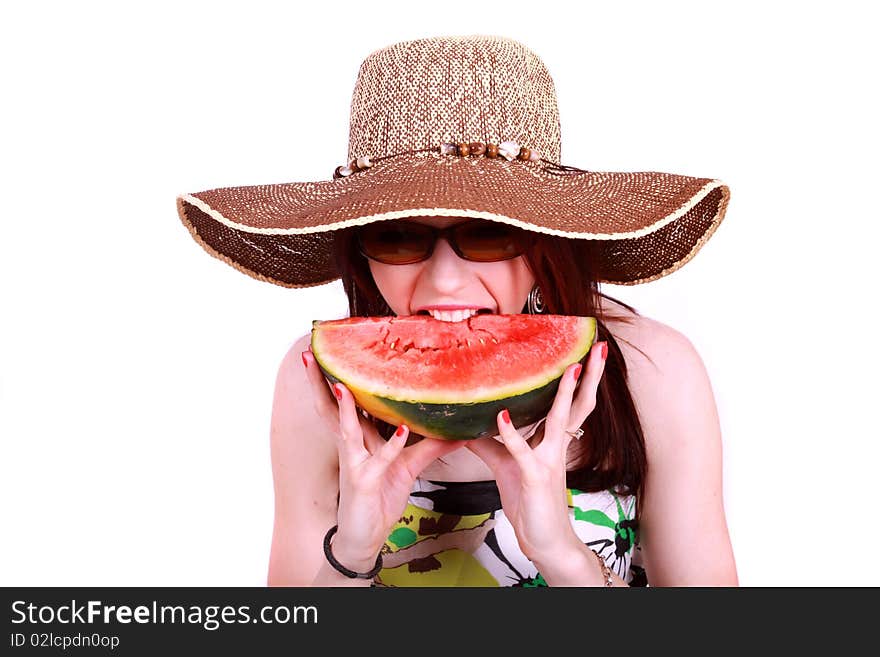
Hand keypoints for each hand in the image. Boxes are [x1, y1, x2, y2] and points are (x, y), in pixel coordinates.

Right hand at [301, 350, 464, 569]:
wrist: (365, 538)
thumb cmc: (379, 499)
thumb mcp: (408, 467)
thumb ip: (431, 446)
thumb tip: (457, 430)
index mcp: (358, 438)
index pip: (346, 401)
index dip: (338, 376)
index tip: (333, 348)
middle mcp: (352, 445)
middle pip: (331, 407)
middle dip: (318, 381)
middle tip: (310, 354)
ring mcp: (355, 463)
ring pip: (346, 429)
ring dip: (344, 407)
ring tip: (342, 383)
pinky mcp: (364, 483)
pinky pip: (379, 461)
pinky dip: (392, 446)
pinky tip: (404, 432)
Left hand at [465, 341, 607, 562]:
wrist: (544, 542)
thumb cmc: (529, 503)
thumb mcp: (506, 465)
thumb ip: (489, 441)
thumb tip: (465, 423)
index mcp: (554, 442)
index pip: (571, 404)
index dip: (579, 379)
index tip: (585, 352)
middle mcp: (557, 447)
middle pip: (579, 405)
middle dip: (590, 376)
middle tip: (599, 347)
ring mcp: (549, 462)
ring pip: (561, 421)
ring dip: (565, 394)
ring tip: (571, 368)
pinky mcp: (534, 478)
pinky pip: (522, 452)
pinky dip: (511, 434)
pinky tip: (502, 416)